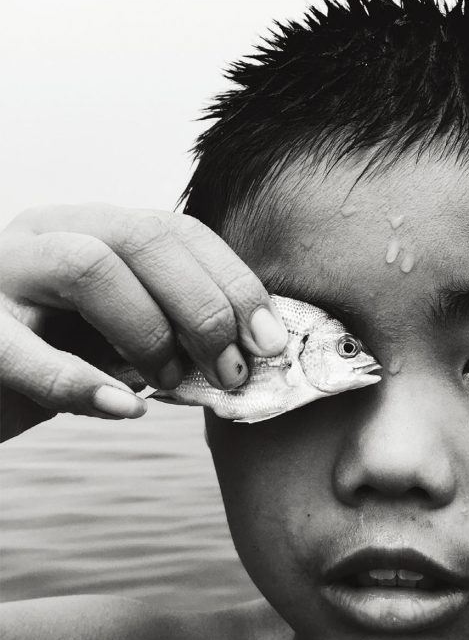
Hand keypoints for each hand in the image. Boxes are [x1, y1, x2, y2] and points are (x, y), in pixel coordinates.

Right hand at [0, 204, 287, 441]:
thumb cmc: (46, 367)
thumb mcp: (113, 342)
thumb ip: (167, 335)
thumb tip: (248, 356)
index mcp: (86, 230)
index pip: (174, 230)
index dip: (232, 280)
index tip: (270, 340)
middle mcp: (43, 236)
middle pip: (141, 237)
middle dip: (203, 306)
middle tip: (232, 371)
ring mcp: (0, 275)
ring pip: (89, 266)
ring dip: (150, 330)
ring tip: (170, 382)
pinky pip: (21, 348)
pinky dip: (82, 382)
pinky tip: (123, 408)